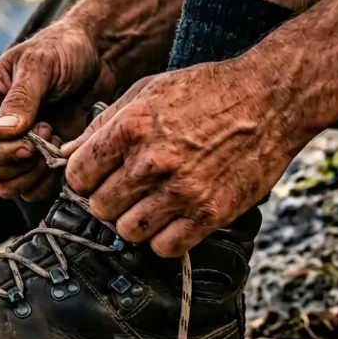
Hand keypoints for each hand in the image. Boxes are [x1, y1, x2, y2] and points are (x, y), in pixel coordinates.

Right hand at [0, 19, 116, 200]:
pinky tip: (65, 153)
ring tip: (56, 140)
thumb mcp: (39, 64)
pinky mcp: (41, 158)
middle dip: (20, 161)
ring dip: (34, 174)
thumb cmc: (63, 49)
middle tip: (49, 132)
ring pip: (8, 185)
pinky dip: (49, 180)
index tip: (28, 145)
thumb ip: (21, 98)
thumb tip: (2, 133)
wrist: (99, 54)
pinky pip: (33, 189)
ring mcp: (17, 145)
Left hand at [60, 61, 310, 256]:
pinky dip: (164, 239)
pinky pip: (165, 248)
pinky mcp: (210, 214)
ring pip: (127, 232)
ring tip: (151, 202)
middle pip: (99, 207)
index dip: (83, 177)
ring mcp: (182, 192)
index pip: (77, 176)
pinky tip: (173, 218)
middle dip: (108, 199)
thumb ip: (103, 125)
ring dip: (135, 221)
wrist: (271, 98)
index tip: (97, 175)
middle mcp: (152, 163)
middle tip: (128, 188)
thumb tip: (66, 153)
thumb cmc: (206, 90)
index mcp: (130, 129)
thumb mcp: (146, 91)